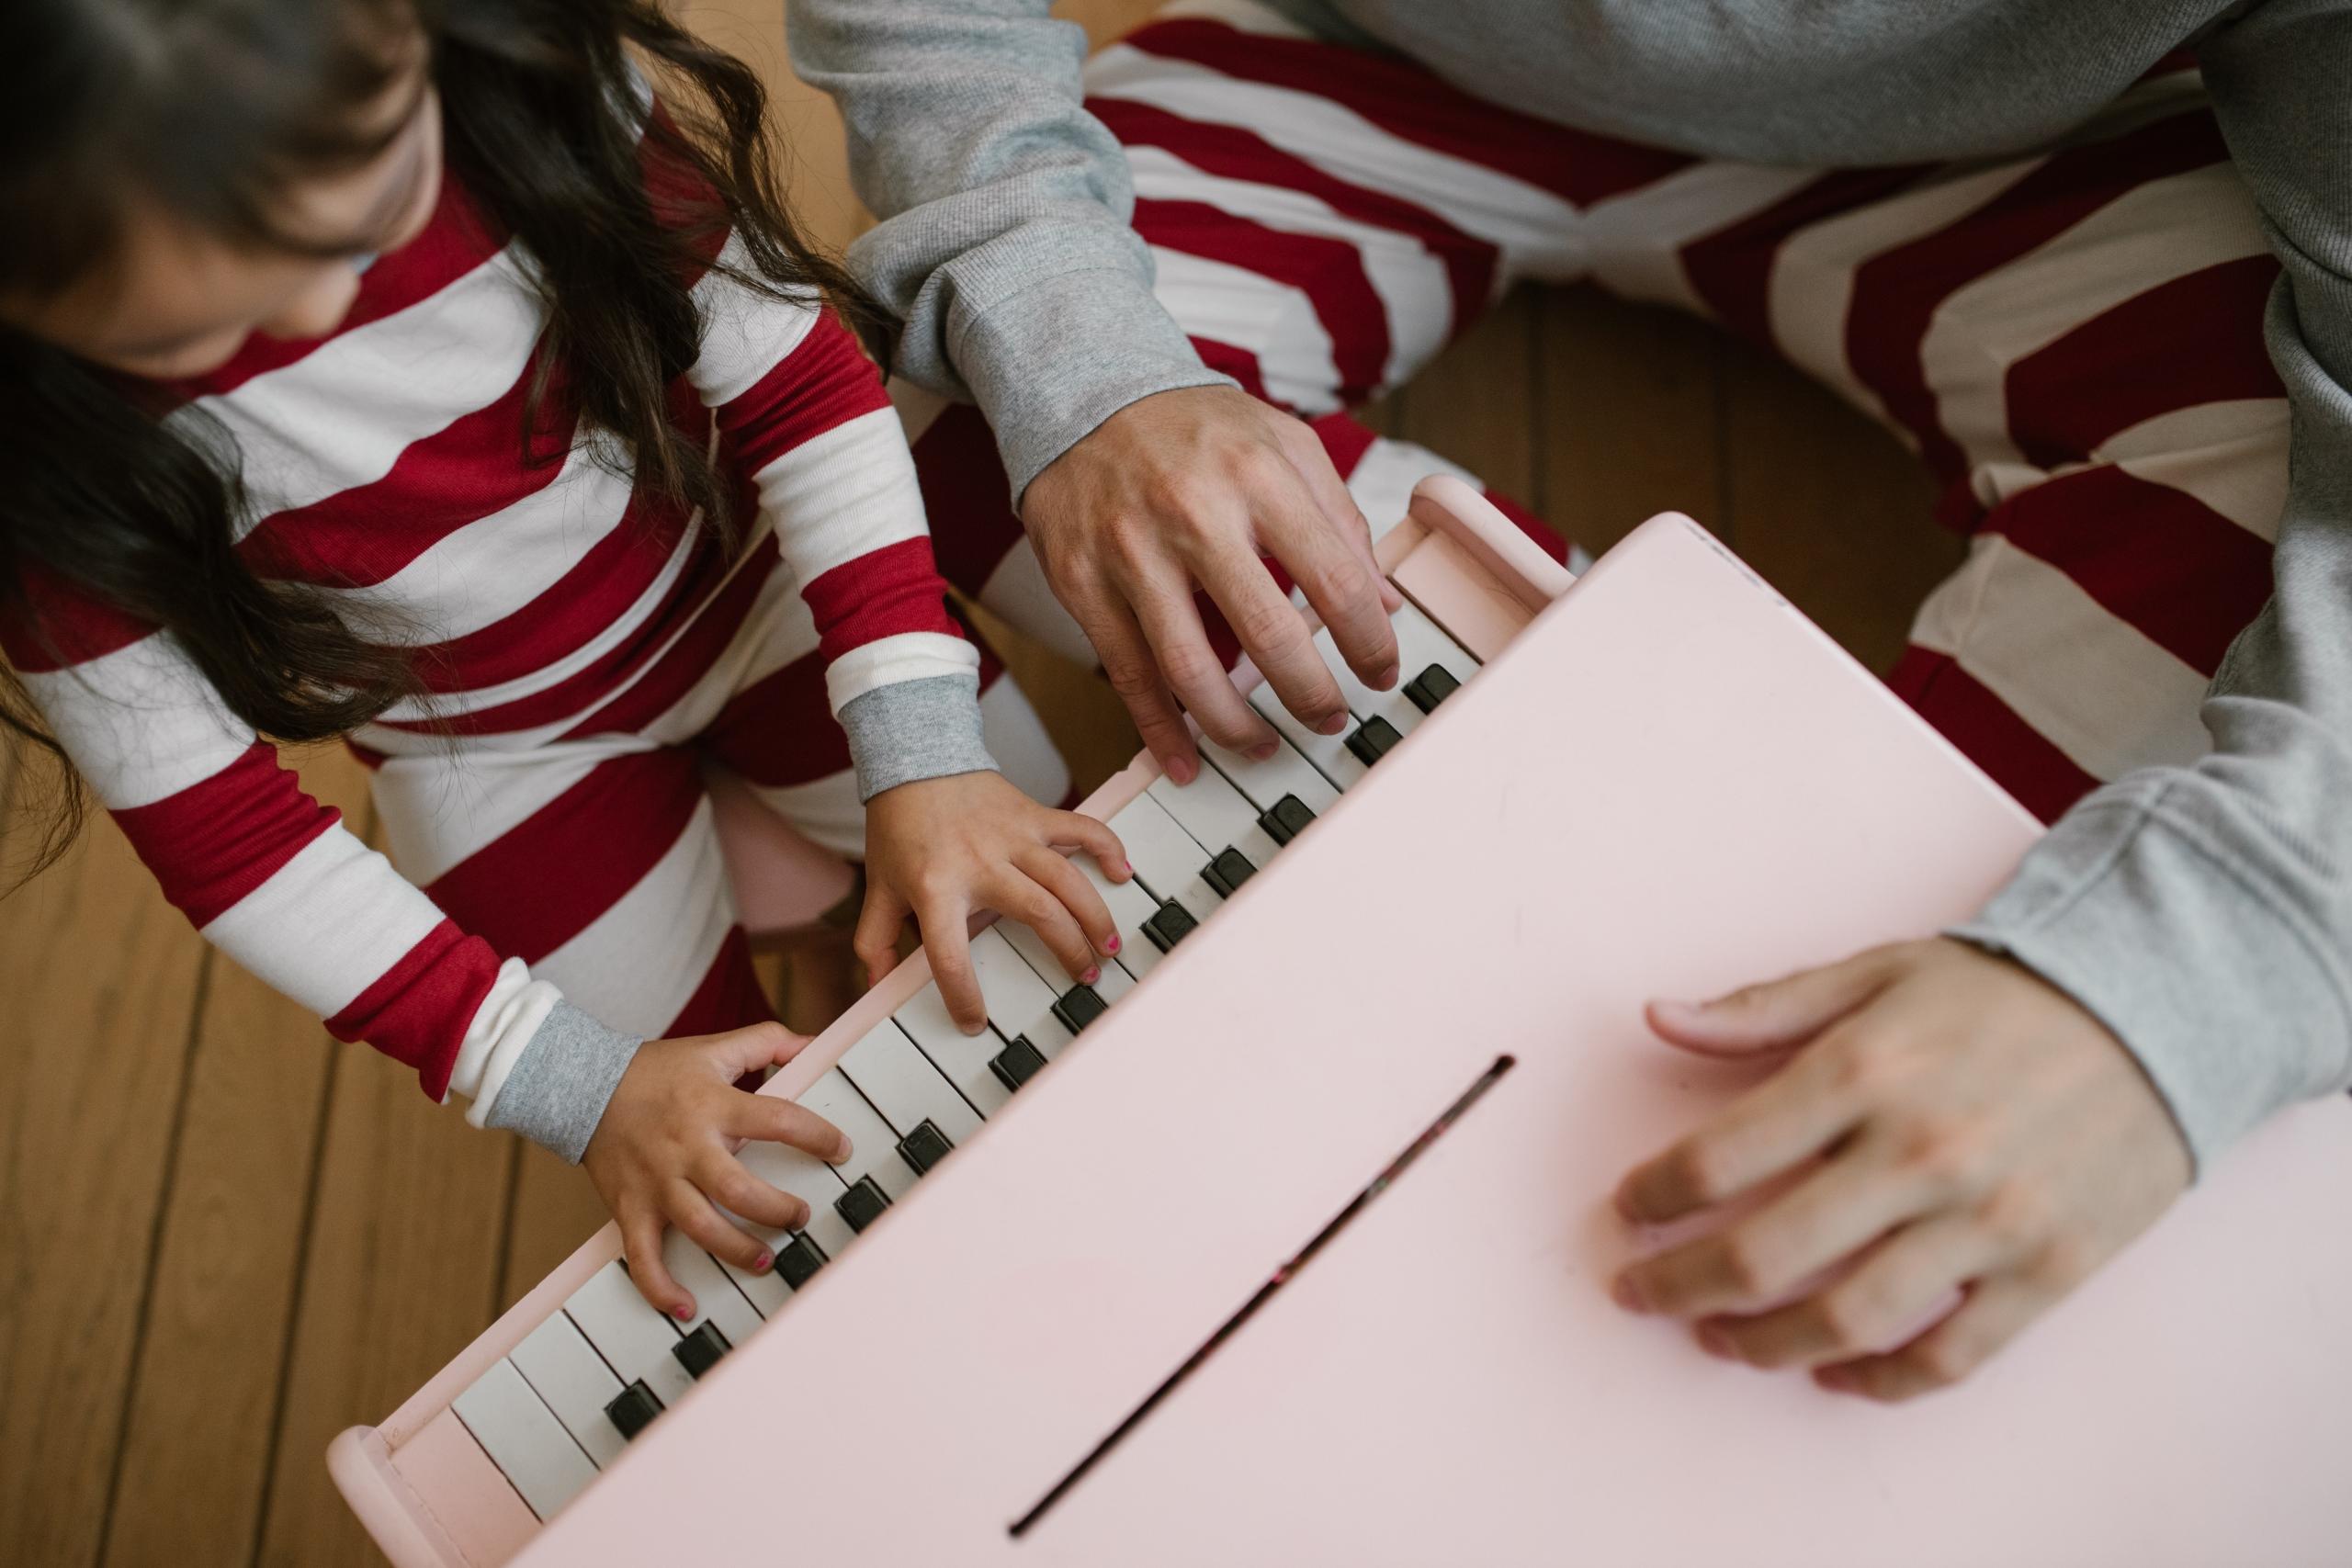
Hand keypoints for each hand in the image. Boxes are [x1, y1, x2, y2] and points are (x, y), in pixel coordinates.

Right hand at [582, 1022, 850, 1318]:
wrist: (581, 1085)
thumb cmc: (654, 1071)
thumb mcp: (714, 1048)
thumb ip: (767, 1042)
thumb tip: (812, 1043)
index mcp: (714, 1106)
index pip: (777, 1120)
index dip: (816, 1136)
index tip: (840, 1150)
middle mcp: (687, 1149)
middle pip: (737, 1188)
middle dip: (775, 1209)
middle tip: (800, 1217)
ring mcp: (658, 1183)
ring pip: (699, 1227)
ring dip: (735, 1249)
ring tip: (762, 1259)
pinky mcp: (631, 1208)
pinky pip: (643, 1257)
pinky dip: (661, 1288)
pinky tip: (685, 1306)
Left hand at [857, 770, 1132, 1031]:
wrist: (915, 758)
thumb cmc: (899, 826)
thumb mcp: (880, 885)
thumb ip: (875, 940)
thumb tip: (874, 987)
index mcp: (936, 888)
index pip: (949, 955)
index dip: (963, 995)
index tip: (975, 1021)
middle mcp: (980, 863)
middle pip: (1038, 913)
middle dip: (1068, 950)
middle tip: (1084, 977)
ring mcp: (1012, 837)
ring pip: (1066, 879)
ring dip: (1094, 914)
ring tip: (1109, 945)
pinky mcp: (1032, 815)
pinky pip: (1078, 829)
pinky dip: (1106, 847)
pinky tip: (1122, 872)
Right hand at [1021, 385, 1402, 781]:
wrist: (1084, 394)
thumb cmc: (1196, 429)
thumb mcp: (1283, 443)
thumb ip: (1338, 520)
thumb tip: (1381, 606)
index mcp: (1259, 475)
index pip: (1334, 581)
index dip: (1368, 643)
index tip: (1379, 674)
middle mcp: (1194, 513)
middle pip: (1268, 636)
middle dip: (1310, 696)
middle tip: (1329, 719)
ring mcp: (1131, 552)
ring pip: (1190, 670)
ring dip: (1237, 728)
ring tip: (1263, 746)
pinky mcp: (1083, 582)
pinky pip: (1127, 674)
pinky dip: (1159, 729)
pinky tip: (1187, 758)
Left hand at [1609, 938, 2190, 1400]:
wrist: (2159, 1008)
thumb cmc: (2000, 991)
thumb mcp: (1875, 973)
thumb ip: (1761, 1007)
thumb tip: (1655, 1018)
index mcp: (1863, 1071)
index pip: (1720, 1158)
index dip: (1655, 1195)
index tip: (1629, 1208)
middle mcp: (1919, 1152)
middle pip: (1764, 1254)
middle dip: (1678, 1285)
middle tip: (1636, 1292)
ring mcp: (1986, 1220)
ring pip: (1845, 1321)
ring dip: (1761, 1344)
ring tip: (1717, 1338)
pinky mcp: (2047, 1270)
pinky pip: (1949, 1357)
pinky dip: (1880, 1383)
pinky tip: (1832, 1374)